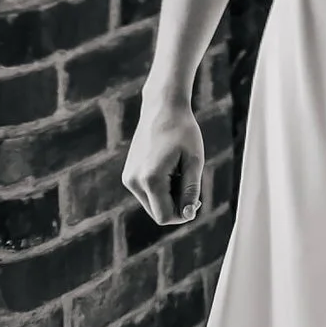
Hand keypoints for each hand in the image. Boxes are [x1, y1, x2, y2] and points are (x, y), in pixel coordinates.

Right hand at [123, 96, 205, 225]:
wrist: (162, 109)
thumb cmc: (183, 132)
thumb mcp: (194, 161)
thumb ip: (191, 190)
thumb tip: (188, 215)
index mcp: (150, 180)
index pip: (165, 216)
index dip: (183, 214)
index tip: (197, 199)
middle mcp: (134, 182)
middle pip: (158, 212)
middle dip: (176, 204)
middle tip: (190, 181)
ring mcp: (128, 179)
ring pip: (152, 204)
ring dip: (169, 195)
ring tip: (179, 171)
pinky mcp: (128, 175)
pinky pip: (147, 193)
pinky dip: (161, 188)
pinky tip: (169, 168)